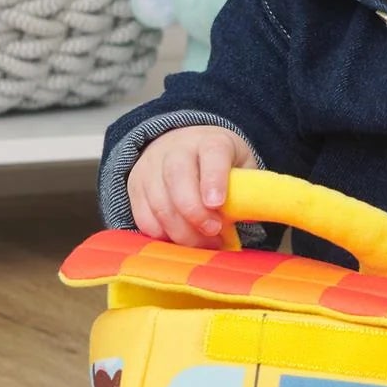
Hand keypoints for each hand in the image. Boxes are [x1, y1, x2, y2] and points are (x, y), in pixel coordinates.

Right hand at [127, 125, 255, 245]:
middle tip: (212, 232)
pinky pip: (143, 216)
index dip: (214, 179)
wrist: (182, 146)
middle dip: (194, 212)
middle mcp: (176, 149)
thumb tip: (250, 215)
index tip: (217, 204)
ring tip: (203, 244)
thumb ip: (247, 189)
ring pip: (159, 202)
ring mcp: (151, 167)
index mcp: (209, 141)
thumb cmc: (219, 164)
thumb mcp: (241, 166)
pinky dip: (162, 235)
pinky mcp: (135, 187)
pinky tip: (180, 242)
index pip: (211, 154)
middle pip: (177, 177)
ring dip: (181, 230)